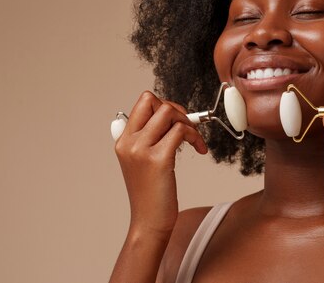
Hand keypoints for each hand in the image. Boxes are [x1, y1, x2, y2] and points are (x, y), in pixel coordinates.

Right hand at [113, 91, 207, 236]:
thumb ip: (149, 139)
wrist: (148, 222)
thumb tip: (171, 116)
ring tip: (194, 140)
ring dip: (188, 122)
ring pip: (168, 112)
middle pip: (152, 100)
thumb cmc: (150, 193)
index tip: (176, 121)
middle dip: (176, 109)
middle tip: (187, 127)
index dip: (163, 105)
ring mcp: (141, 150)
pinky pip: (181, 131)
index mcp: (123, 140)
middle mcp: (129, 142)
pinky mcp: (158, 160)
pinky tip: (200, 149)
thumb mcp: (141, 162)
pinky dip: (195, 136)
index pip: (142, 103)